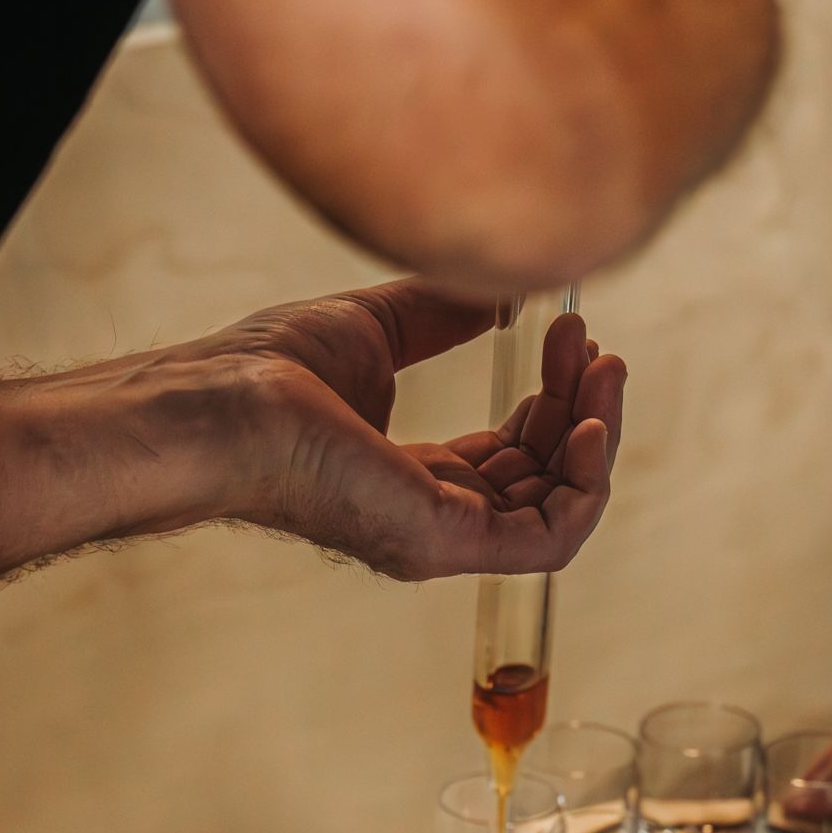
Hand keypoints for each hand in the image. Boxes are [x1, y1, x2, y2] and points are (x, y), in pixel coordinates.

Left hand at [210, 281, 625, 577]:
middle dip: (582, 408)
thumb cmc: (270, 374)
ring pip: (558, 508)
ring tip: (602, 367)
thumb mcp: (380, 328)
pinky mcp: (446, 542)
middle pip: (543, 479)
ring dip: (594, 437)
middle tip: (593, 344)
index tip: (570, 334)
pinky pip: (550, 539)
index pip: (512, 456)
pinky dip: (584, 486)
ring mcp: (442, 537)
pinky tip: (588, 422)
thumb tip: (506, 290)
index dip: (552, 398)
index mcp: (414, 478)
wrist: (229, 401)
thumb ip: (445, 315)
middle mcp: (434, 517)